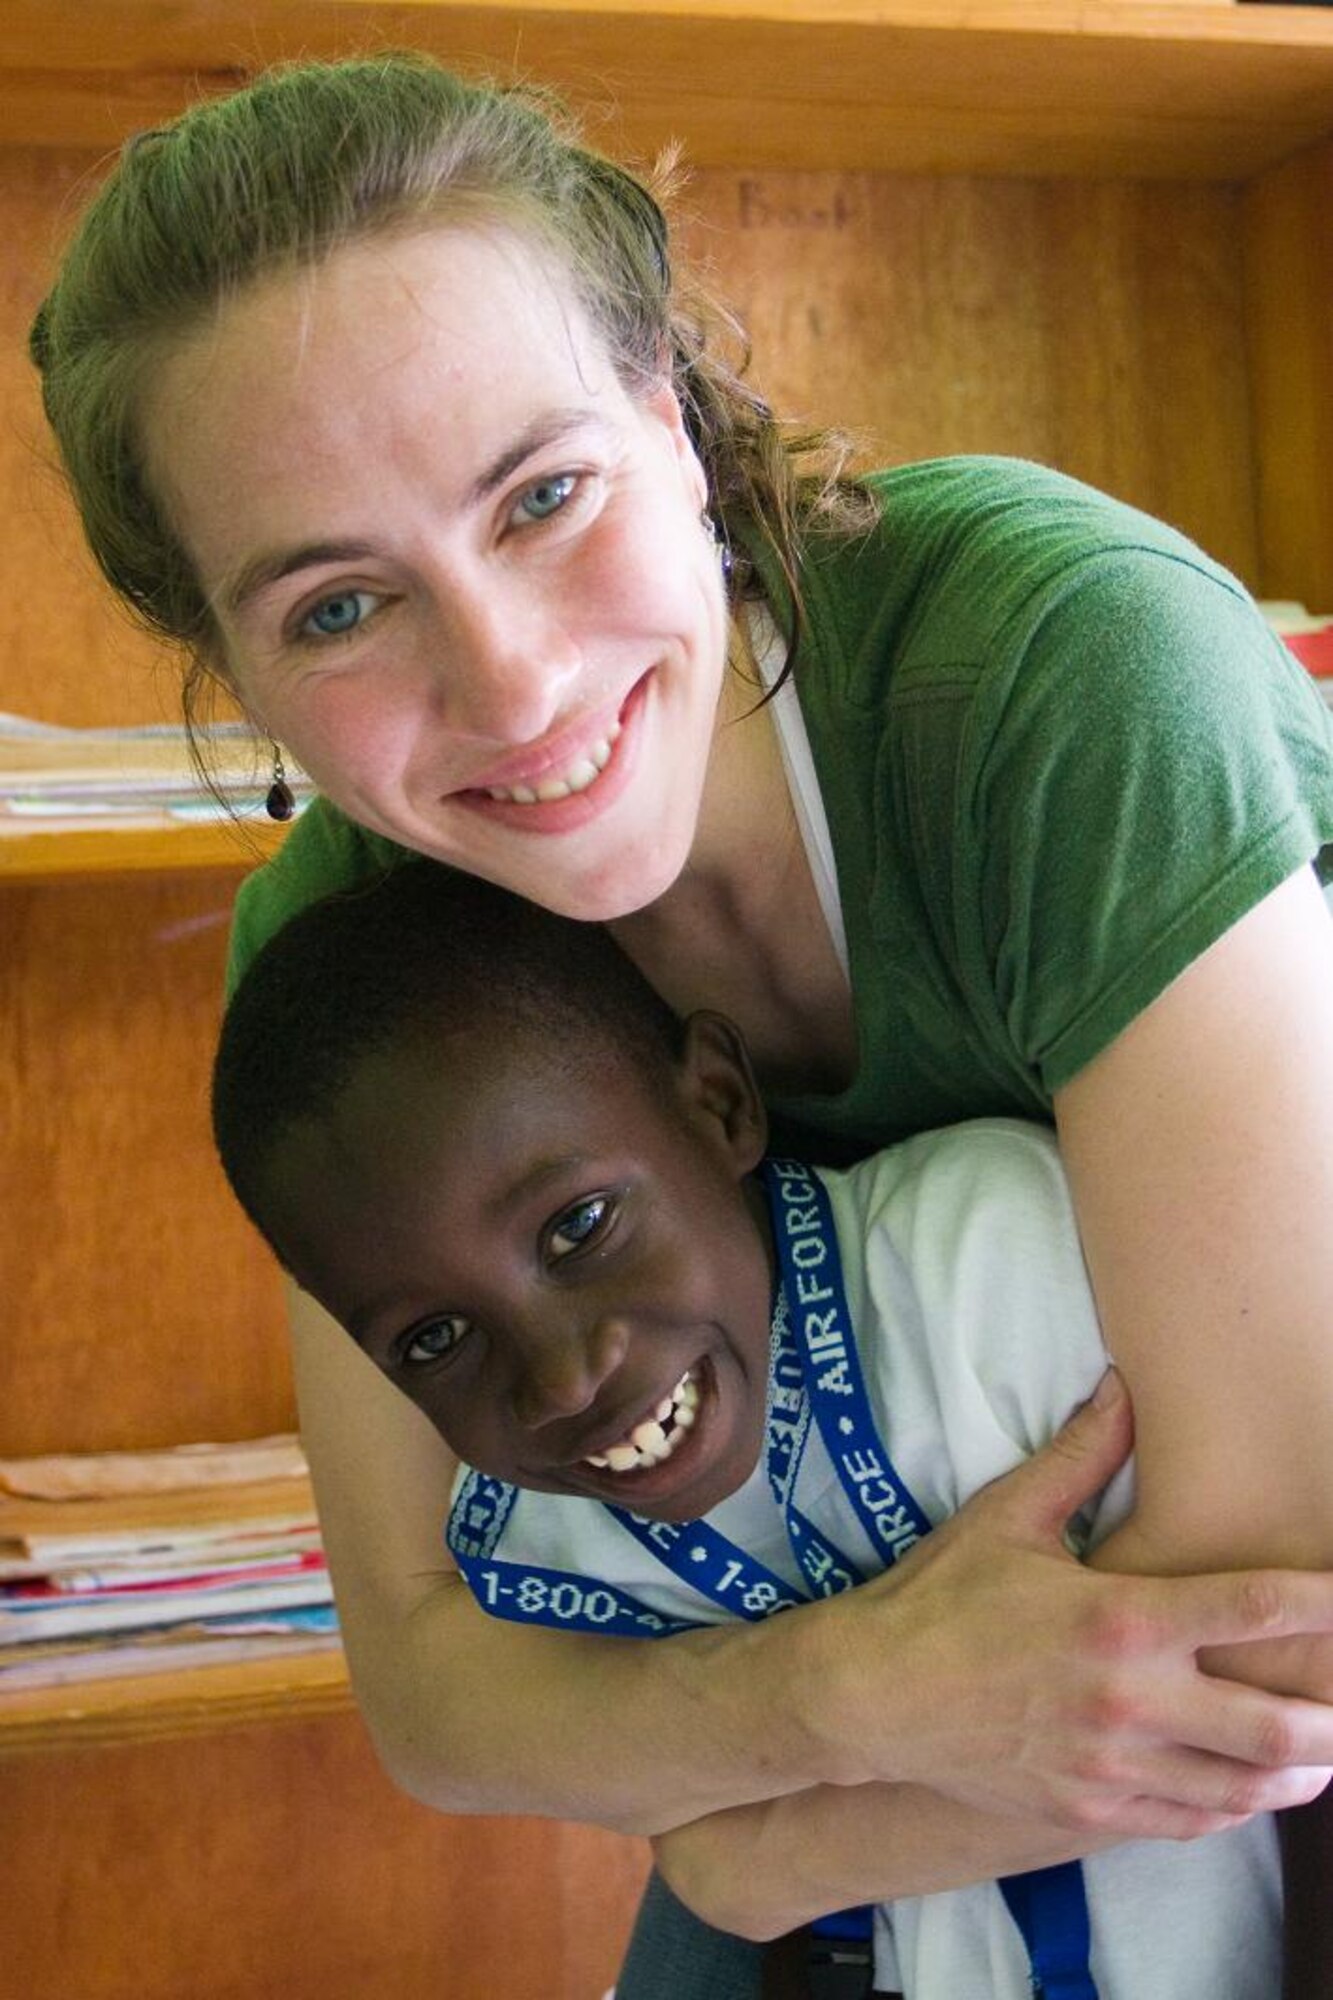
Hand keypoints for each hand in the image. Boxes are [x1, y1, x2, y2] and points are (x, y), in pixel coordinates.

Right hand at [806, 1369, 1332, 1840]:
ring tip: (1323, 1757)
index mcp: (1121, 1619)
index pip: (1255, 1609)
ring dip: (1296, 1774)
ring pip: (1240, 1788)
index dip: (1327, 1603)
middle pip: (1273, 1726)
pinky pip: (1186, 1824)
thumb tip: (1124, 1388)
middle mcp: (1131, 1701)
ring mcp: (1113, 1767)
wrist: (871, 1694)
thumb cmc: (939, 1599)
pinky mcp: (1089, 1812)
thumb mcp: (1009, 1515)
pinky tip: (1248, 1792)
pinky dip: (1232, 1810)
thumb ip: (1082, 1456)